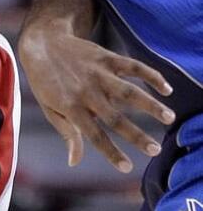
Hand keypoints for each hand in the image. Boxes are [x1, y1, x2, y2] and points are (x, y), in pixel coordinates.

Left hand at [19, 25, 174, 171]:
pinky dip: (151, 75)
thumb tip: (74, 162)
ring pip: (128, 91)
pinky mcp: (106, 58)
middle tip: (155, 150)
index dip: (110, 152)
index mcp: (70, 107)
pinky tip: (166, 89)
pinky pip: (132, 66)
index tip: (127, 168)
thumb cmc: (45, 81)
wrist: (42, 43)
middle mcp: (86, 92)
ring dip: (150, 105)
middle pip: (115, 117)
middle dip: (136, 135)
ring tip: (169, 118)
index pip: (93, 135)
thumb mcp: (49, 108)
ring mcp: (97, 74)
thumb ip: (67, 133)